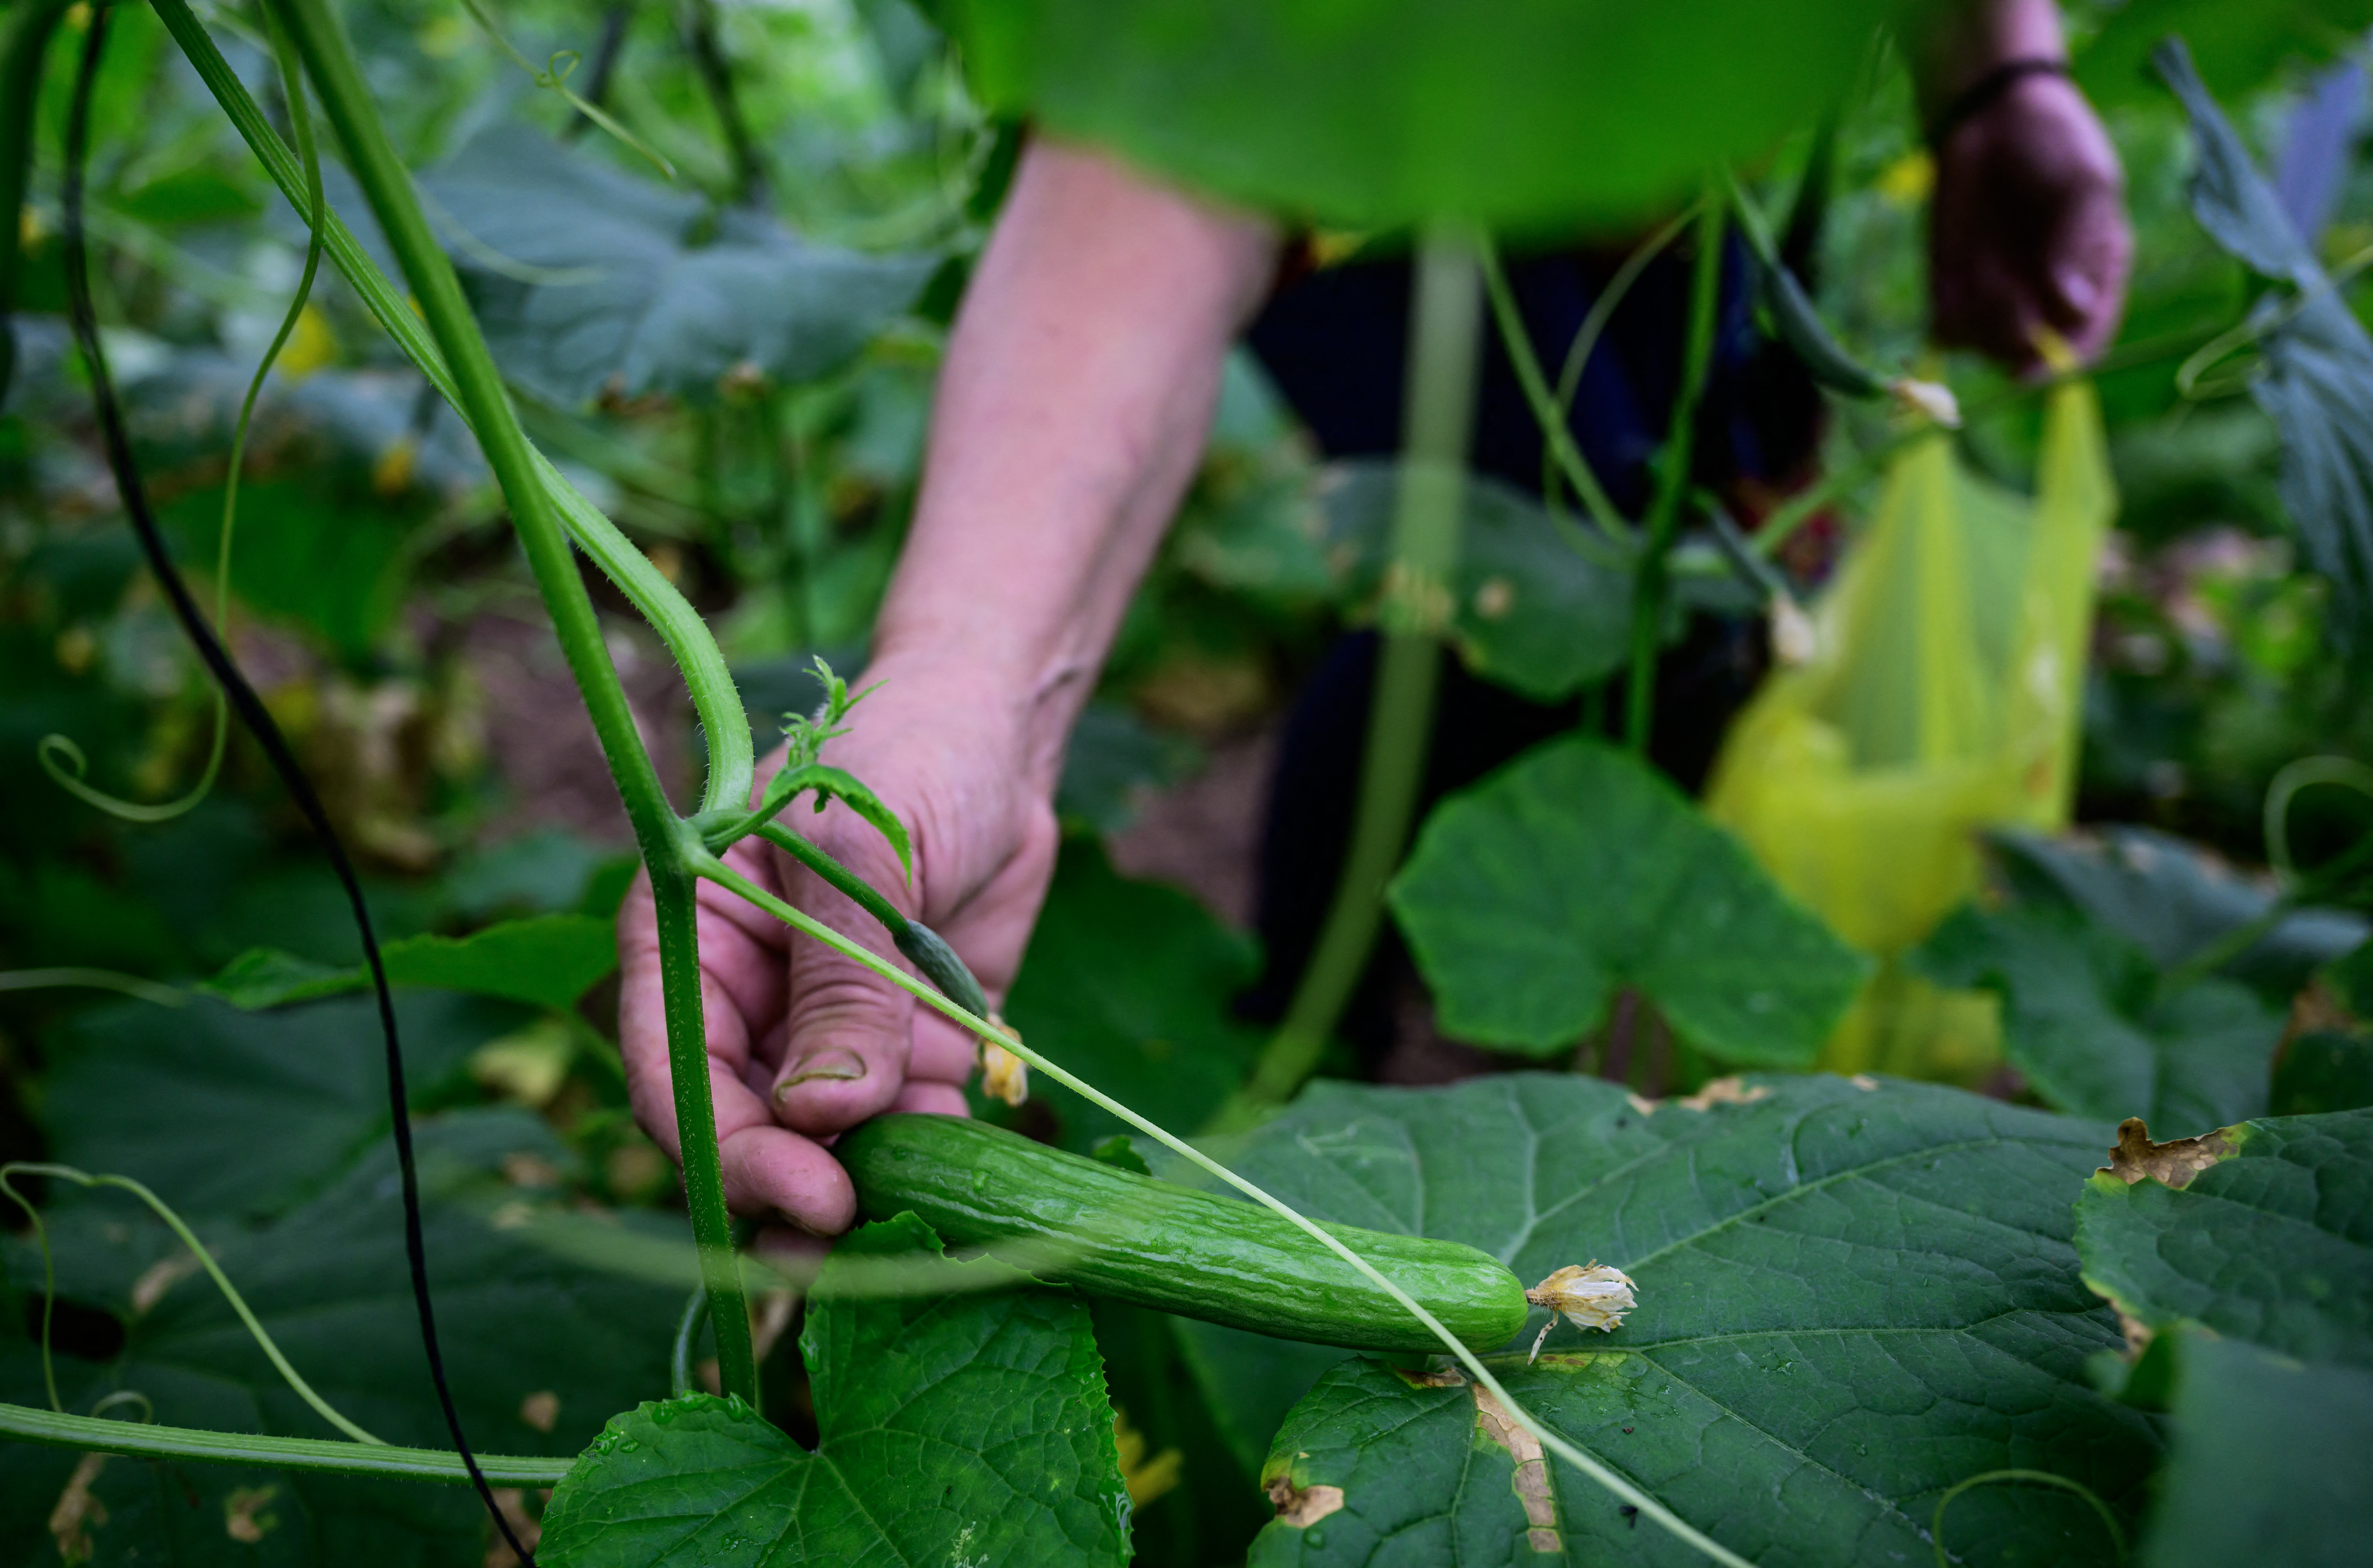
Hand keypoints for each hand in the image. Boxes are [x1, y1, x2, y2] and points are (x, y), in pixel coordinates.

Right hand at [615, 659, 1060, 1233]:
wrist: (996, 736)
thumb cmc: (908, 756)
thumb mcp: (865, 852)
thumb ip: (847, 981)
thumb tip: (823, 1114)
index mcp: (689, 941)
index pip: (676, 1072)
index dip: (730, 1149)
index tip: (808, 1196)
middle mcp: (742, 1001)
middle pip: (739, 1130)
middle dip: (788, 1195)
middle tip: (851, 1249)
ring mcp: (822, 1035)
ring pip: (817, 1150)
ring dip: (858, 1198)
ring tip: (913, 1237)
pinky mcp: (901, 1050)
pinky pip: (901, 1130)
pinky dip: (926, 1167)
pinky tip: (964, 1193)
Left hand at [1928, 70, 2131, 372]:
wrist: (1993, 115)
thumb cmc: (2053, 142)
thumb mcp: (2083, 181)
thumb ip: (2080, 241)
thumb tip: (2070, 308)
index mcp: (2094, 277)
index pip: (2085, 342)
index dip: (2060, 364)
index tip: (2033, 369)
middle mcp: (2046, 298)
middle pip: (2030, 357)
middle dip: (2013, 340)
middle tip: (2004, 292)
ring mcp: (1999, 297)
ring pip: (1986, 349)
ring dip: (1980, 325)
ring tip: (1983, 269)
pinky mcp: (1954, 289)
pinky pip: (1947, 331)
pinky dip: (1946, 321)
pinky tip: (1953, 279)